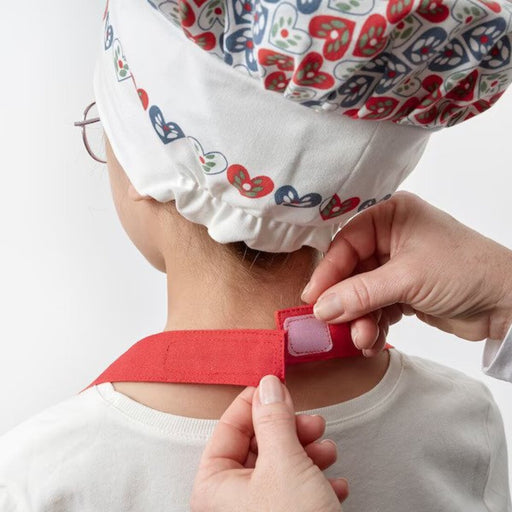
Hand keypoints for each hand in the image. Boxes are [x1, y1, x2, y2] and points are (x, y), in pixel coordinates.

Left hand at [190, 375, 347, 511]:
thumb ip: (274, 419)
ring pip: (281, 467)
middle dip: (290, 431)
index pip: (228, 429)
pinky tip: (335, 485)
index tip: (276, 387)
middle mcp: (230, 502)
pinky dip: (316, 482)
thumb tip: (268, 385)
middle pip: (258, 447)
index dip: (253, 404)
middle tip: (312, 422)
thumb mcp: (285, 463)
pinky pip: (295, 492)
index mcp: (214, 486)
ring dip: (308, 454)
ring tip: (328, 453)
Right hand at [301, 191, 511, 354]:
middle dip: (346, 301)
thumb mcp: (408, 278)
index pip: (346, 241)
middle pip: (351, 270)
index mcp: (391, 216)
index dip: (328, 271)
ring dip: (359, 319)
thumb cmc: (466, 272)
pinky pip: (375, 308)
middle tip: (335, 325)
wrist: (508, 304)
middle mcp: (391, 237)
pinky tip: (374, 341)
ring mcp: (396, 266)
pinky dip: (372, 326)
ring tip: (364, 339)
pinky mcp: (402, 291)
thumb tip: (321, 308)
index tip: (313, 299)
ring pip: (361, 293)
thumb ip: (361, 294)